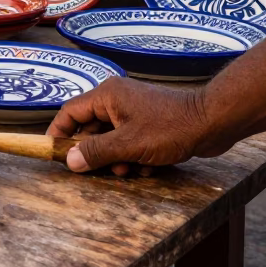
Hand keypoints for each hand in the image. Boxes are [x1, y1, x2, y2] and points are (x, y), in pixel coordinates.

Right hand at [45, 77, 213, 174]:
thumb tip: (69, 161)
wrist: (212, 123)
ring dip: (116, 158)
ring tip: (129, 170)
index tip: (53, 153)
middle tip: (97, 171)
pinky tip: (147, 167)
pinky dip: (133, 157)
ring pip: (111, 138)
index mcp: (107, 96)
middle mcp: (116, 99)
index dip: (59, 133)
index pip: (71, 112)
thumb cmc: (169, 129)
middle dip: (95, 152)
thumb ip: (96, 152)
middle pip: (91, 128)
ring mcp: (133, 111)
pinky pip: (129, 142)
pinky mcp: (148, 123)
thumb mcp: (129, 144)